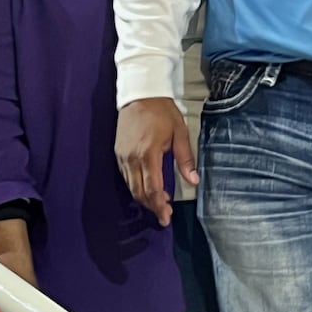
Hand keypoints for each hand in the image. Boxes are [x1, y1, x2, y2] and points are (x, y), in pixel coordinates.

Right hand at [115, 97, 196, 226]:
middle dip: (151, 206)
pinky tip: (147, 186)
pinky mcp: (118, 152)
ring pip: (131, 186)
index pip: (152, 189)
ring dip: (143, 197)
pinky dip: (136, 186)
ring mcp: (122, 155)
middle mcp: (132, 158)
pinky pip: (125, 176)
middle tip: (164, 214)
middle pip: (139, 192)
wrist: (140, 93)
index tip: (166, 218)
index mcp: (148, 154)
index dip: (159, 207)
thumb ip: (185, 159)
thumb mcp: (179, 132)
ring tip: (158, 202)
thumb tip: (194, 180)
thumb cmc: (162, 111)